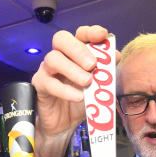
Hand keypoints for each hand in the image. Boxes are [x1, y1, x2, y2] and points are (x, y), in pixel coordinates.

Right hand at [31, 25, 115, 156]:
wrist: (66, 124)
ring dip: (72, 69)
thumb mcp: (98, 86)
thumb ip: (106, 71)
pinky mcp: (40, 85)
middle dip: (78, 49)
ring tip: (87, 82)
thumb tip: (115, 56)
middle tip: (92, 65)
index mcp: (75, 52)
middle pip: (61, 39)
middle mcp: (60, 56)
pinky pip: (49, 82)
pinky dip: (66, 90)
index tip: (102, 35)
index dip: (90, 32)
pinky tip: (78, 96)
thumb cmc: (82, 100)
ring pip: (53, 59)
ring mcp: (47, 69)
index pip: (80, 33)